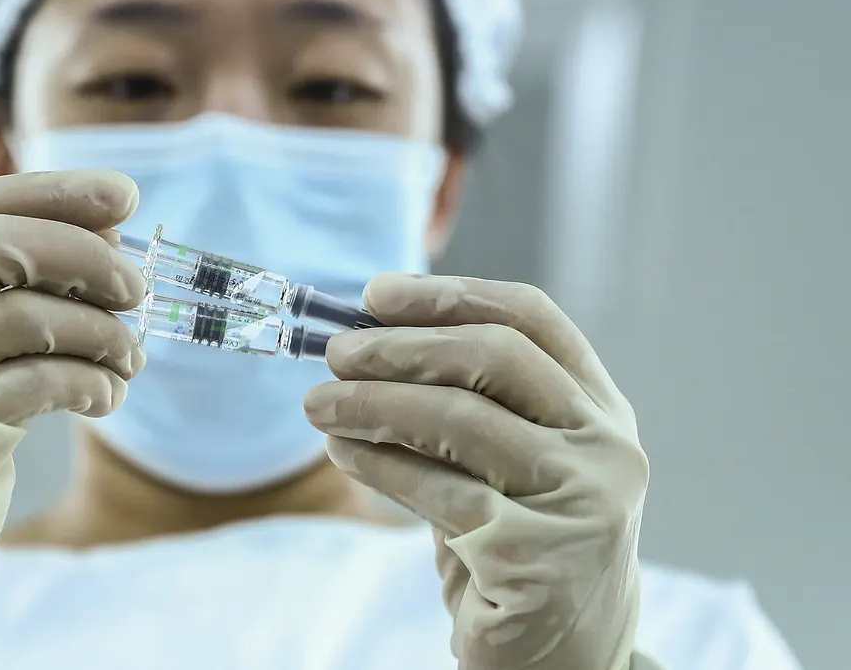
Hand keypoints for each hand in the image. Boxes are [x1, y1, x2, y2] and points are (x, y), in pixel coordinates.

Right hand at [0, 170, 145, 664]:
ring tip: (130, 356)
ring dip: (104, 332)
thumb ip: (3, 290)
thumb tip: (108, 235)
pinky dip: (94, 382)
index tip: (121, 195)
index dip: (51, 193)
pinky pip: (42, 382)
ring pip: (29, 316)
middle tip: (138, 286)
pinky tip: (107, 395)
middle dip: (86, 256)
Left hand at [304, 273, 650, 669]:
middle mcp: (607, 447)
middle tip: (335, 354)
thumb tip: (364, 339)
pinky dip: (380, 465)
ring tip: (320, 404)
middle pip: (496, 356)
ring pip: (461, 420)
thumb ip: (461, 400)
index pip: (532, 319)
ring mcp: (583, 502)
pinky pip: (440, 492)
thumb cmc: (518, 541)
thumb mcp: (504, 459)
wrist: (559, 659)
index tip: (376, 294)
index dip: (449, 296)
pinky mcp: (540, 558)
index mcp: (600, 407)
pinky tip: (345, 453)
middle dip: (401, 347)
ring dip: (375, 404)